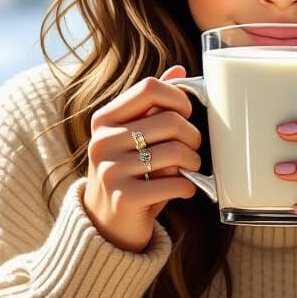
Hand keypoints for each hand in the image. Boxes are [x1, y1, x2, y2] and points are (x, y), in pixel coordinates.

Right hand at [82, 65, 201, 252]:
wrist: (105, 226)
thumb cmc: (128, 175)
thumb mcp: (133, 137)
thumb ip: (152, 105)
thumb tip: (180, 71)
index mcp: (105, 119)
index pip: (150, 87)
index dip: (179, 98)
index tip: (185, 115)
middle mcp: (103, 141)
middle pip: (171, 120)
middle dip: (193, 137)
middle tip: (193, 149)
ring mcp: (111, 169)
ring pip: (176, 152)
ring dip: (193, 163)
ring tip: (189, 170)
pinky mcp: (124, 197)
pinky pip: (174, 182)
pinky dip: (187, 187)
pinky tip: (183, 189)